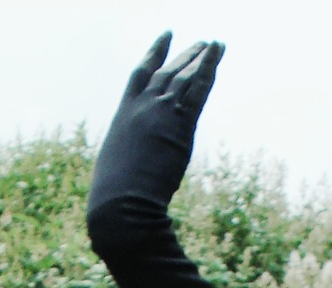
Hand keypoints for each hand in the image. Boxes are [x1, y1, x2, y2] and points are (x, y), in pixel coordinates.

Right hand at [88, 30, 224, 224]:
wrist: (121, 206)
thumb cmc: (113, 200)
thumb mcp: (116, 168)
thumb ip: (130, 154)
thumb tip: (138, 166)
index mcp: (123, 114)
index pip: (141, 74)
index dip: (154, 53)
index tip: (166, 37)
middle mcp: (142, 106)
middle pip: (167, 72)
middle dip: (184, 56)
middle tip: (200, 44)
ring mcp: (161, 112)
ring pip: (184, 76)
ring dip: (200, 58)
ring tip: (214, 45)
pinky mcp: (181, 125)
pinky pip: (198, 89)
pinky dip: (209, 68)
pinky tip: (218, 52)